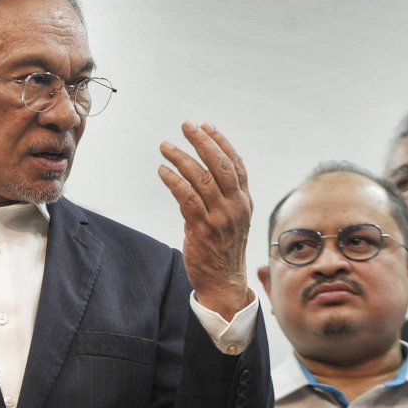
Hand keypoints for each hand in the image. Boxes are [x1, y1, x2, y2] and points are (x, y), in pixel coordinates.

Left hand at [158, 121, 252, 320]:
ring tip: (166, 146)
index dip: (220, 142)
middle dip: (202, 142)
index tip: (205, 125)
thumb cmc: (225, 248)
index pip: (235, 164)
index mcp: (244, 201)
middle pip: (220, 166)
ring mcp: (220, 218)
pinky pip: (187, 198)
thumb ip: (224, 195)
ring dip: (181, 158)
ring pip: (201, 179)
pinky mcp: (202, 229)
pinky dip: (174, 181)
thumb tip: (204, 169)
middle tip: (186, 126)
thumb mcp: (233, 218)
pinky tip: (163, 171)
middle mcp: (236, 207)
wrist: (225, 282)